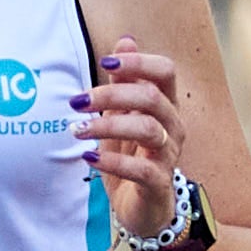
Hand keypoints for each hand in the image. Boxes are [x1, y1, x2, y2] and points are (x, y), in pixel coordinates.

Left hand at [74, 37, 186, 242]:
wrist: (142, 208)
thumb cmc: (133, 157)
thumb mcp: (124, 117)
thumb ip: (124, 83)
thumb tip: (124, 41)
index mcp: (166, 105)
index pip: (165, 71)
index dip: (138, 63)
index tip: (105, 64)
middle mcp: (173, 125)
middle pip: (151, 97)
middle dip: (110, 95)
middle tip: (77, 102)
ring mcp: (168, 155)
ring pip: (147, 129)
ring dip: (107, 125)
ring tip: (77, 130)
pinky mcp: (159, 183)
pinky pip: (141, 168)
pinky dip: (112, 161)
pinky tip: (89, 158)